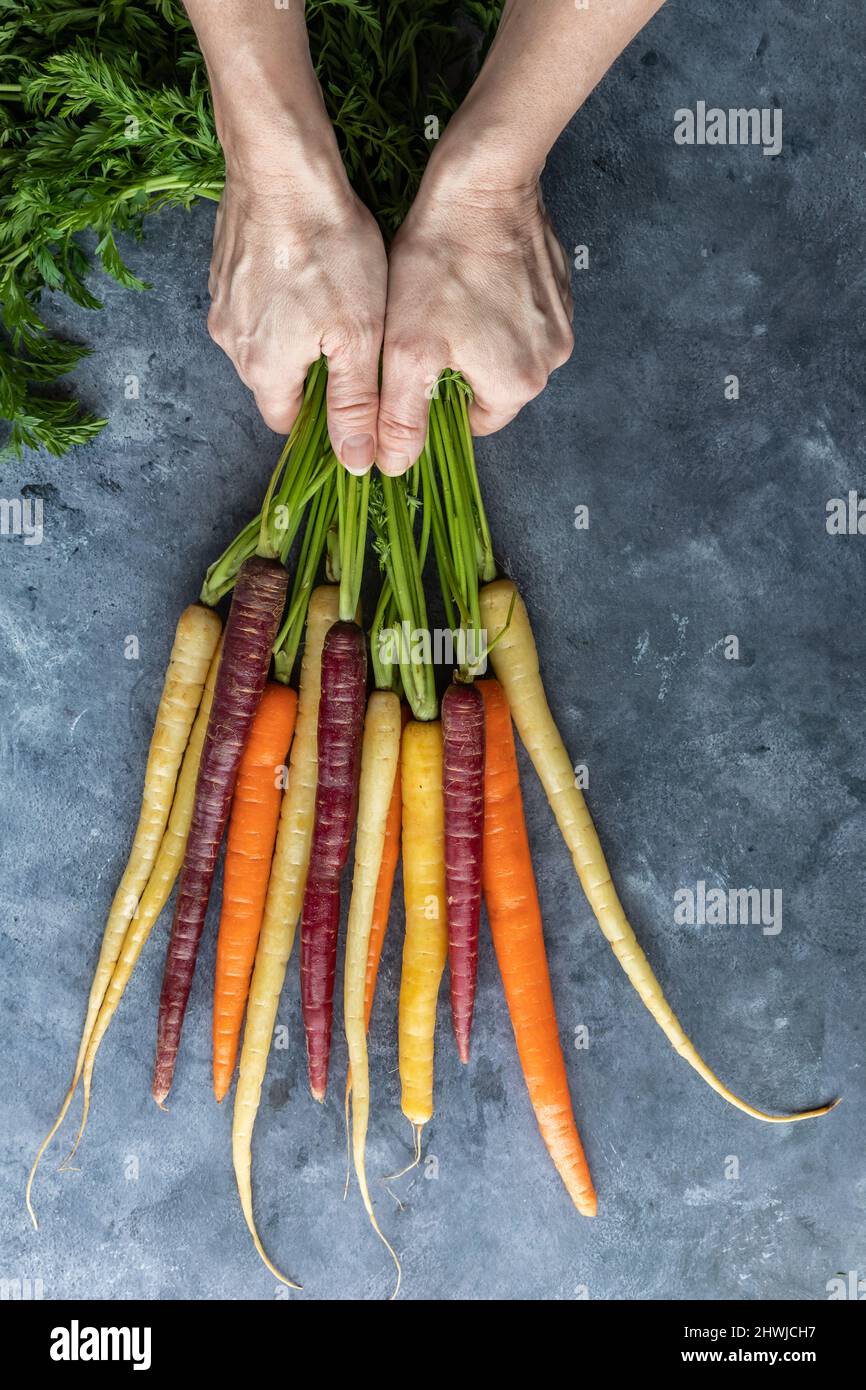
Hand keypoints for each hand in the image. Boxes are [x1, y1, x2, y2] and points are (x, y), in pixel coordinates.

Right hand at [207, 164, 386, 472]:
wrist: (282, 167)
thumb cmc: (327, 249)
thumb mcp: (358, 338)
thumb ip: (355, 405)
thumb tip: (355, 463)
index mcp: (263, 370)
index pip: (289, 422)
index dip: (323, 415)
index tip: (353, 392)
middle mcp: (231, 344)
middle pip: (275, 382)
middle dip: (311, 371)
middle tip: (352, 336)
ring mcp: (221, 304)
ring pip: (264, 341)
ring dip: (297, 333)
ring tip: (333, 298)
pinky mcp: (222, 271)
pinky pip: (254, 304)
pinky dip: (280, 300)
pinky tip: (309, 272)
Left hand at [376, 157, 573, 474]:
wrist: (484, 181)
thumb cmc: (443, 262)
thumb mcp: (407, 351)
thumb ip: (401, 417)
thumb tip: (392, 466)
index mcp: (518, 385)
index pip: (473, 420)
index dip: (438, 398)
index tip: (417, 366)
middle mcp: (552, 361)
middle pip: (492, 385)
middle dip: (459, 364)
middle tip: (426, 325)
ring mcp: (562, 322)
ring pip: (507, 349)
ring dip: (478, 334)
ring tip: (449, 296)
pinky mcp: (560, 288)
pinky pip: (523, 315)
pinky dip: (497, 304)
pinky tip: (472, 277)